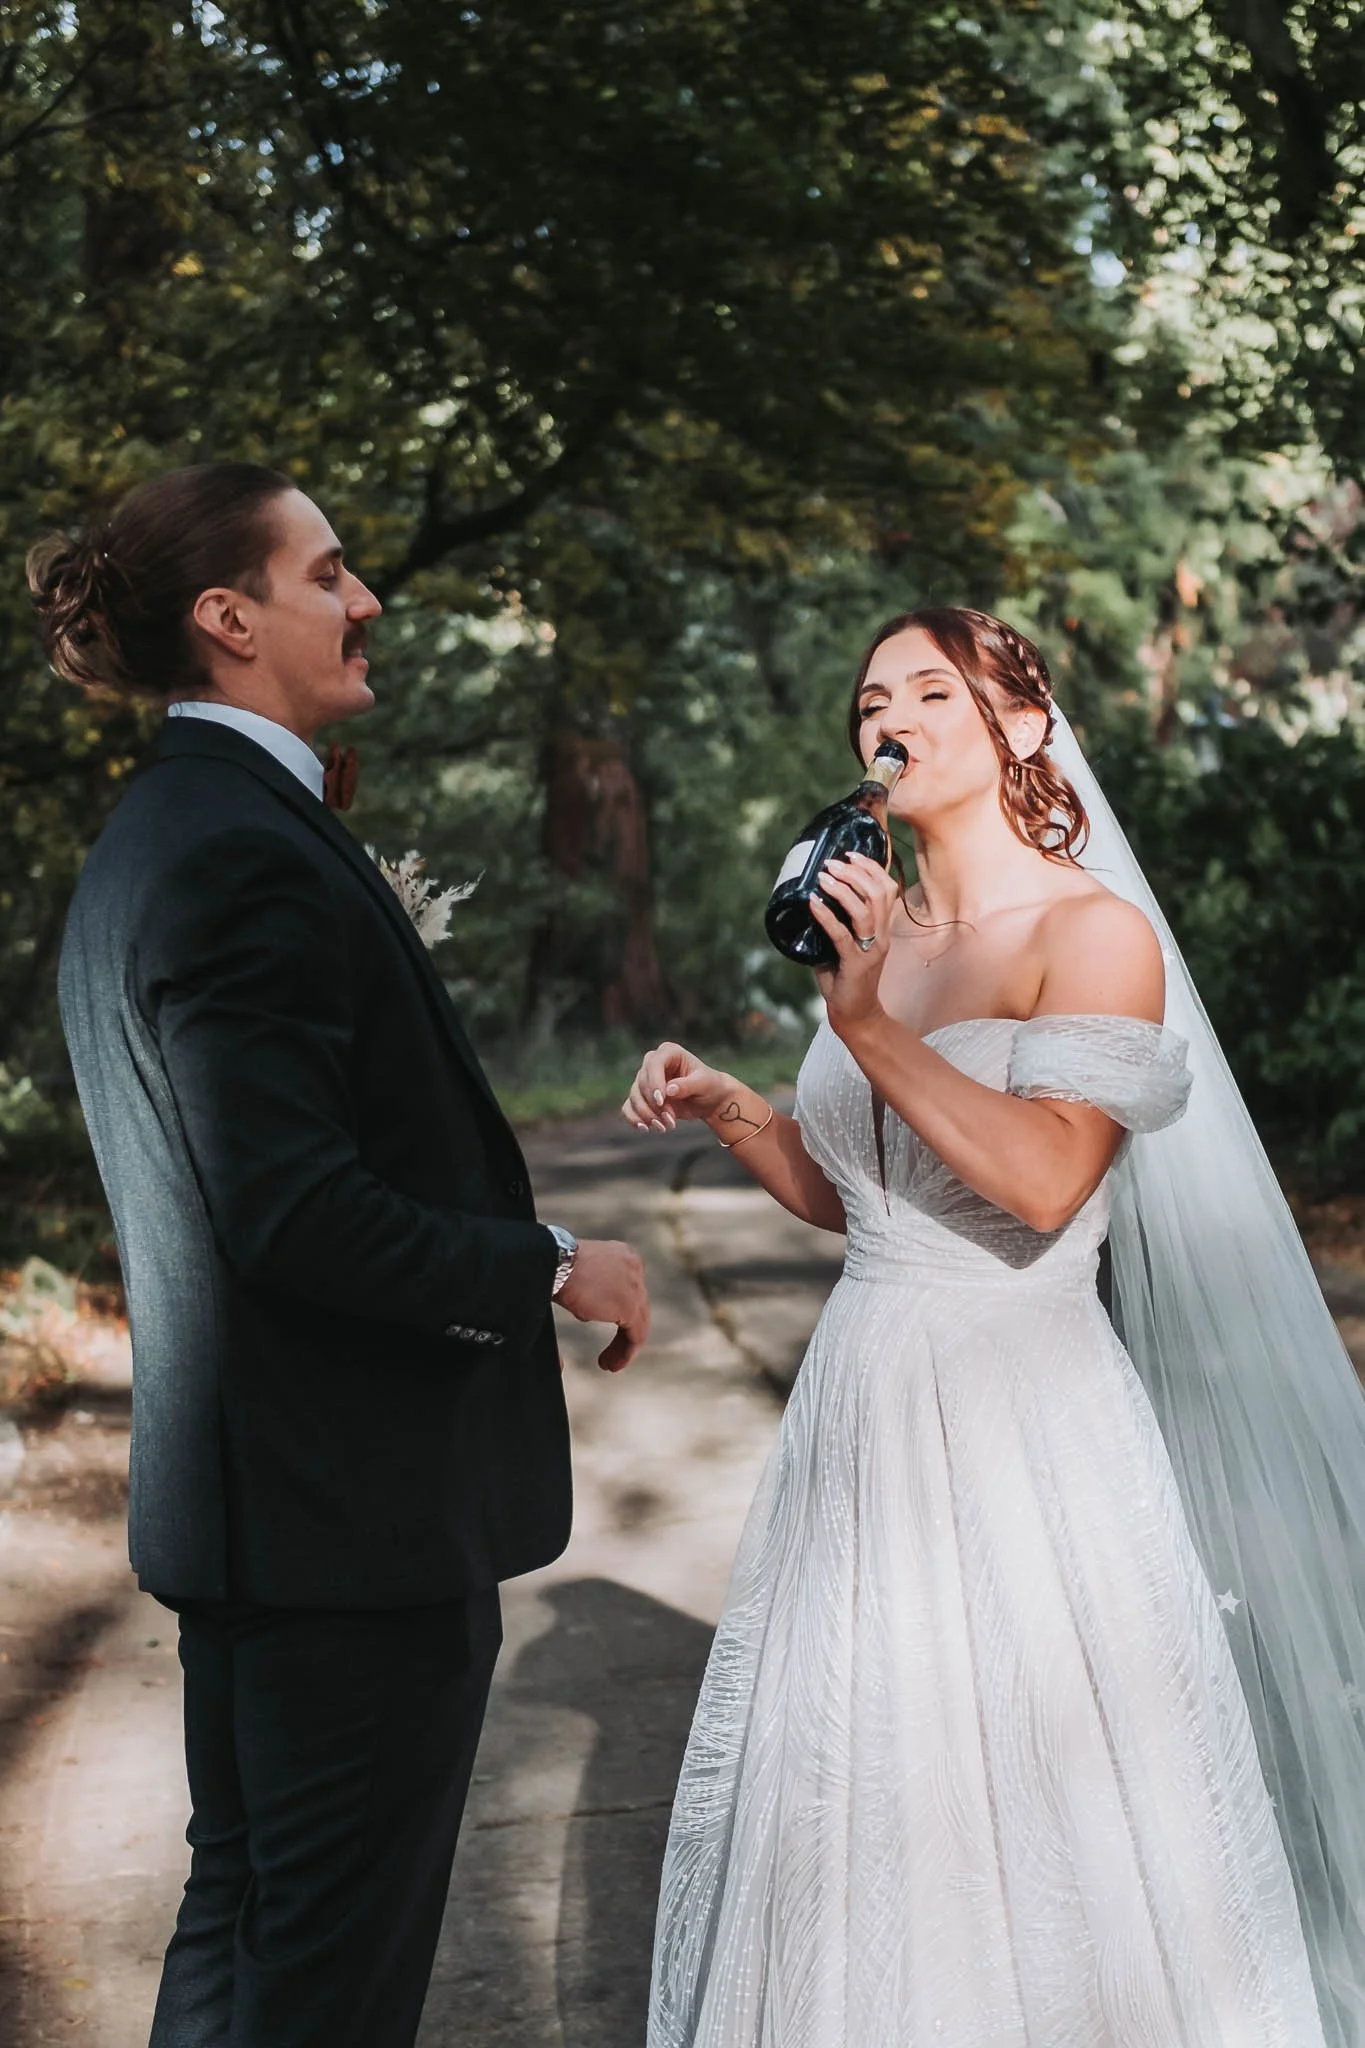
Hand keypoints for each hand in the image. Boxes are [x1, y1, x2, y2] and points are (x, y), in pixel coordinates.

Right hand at [555, 1237, 650, 1371]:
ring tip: (608, 1363)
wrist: (553, 1262)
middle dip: (623, 1334)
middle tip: (609, 1354)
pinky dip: (625, 1352)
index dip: (617, 1313)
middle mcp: (632, 1266)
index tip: (601, 1325)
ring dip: (623, 1347)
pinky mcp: (630, 1305)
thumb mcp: (574, 1278)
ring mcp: (634, 1284)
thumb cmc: (552, 1265)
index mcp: (618, 1255)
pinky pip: (636, 1335)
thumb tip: (580, 1318)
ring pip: (638, 1323)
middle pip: (636, 1306)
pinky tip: (611, 1364)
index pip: (626, 1289)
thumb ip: (583, 1297)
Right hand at [621, 1041, 736, 1132]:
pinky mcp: (642, 1096)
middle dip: (654, 1104)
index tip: (661, 1101)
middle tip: (671, 1120)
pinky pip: (629, 1106)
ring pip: (634, 1096)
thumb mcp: (703, 1084)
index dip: (654, 1082)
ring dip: (647, 1114)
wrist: (709, 1100)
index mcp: (669, 1052)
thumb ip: (687, 1085)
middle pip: (642, 1082)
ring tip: (664, 1127)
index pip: (654, 1064)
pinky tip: (645, 1128)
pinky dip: (635, 1118)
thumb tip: (669, 1089)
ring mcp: (645, 1079)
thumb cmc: (709, 1086)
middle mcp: (653, 1063)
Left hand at [810, 852, 898, 1034]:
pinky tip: (814, 903)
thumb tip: (809, 900)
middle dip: (856, 872)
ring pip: (865, 911)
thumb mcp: (844, 945)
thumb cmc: (847, 979)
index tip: (850, 854)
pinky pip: (842, 935)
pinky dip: (827, 916)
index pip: (887, 888)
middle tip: (832, 863)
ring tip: (824, 877)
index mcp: (882, 928)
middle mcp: (881, 935)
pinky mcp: (855, 964)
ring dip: (843, 890)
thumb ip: (834, 924)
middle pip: (879, 893)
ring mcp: (870, 950)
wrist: (856, 1014)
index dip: (871, 867)